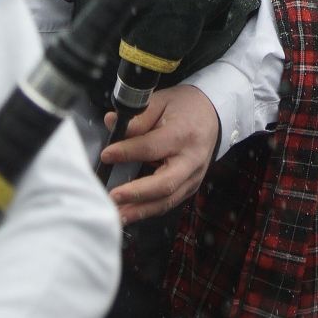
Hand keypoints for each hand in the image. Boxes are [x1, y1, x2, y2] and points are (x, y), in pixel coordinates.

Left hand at [101, 84, 220, 225]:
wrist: (212, 115)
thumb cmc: (184, 107)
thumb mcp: (161, 102)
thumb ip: (137, 117)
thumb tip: (111, 122)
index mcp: (183, 134)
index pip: (151, 147)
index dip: (127, 152)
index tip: (106, 155)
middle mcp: (191, 160)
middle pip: (164, 183)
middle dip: (137, 193)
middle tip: (113, 197)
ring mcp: (193, 177)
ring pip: (167, 200)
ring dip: (140, 211)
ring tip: (118, 215)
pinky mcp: (191, 187)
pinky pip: (169, 203)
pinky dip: (149, 210)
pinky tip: (131, 213)